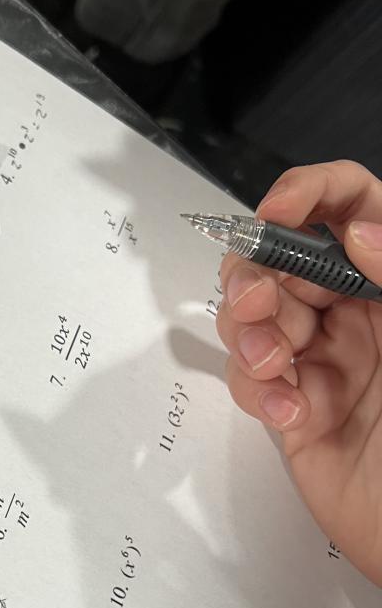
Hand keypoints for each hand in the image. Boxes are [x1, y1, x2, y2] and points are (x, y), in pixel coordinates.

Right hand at [216, 160, 381, 583]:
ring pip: (254, 317)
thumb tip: (358, 230)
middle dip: (255, 274)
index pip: (351, 206)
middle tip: (257, 303)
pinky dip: (256, 392)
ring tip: (275, 368)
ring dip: (248, 334)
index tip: (277, 213)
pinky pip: (251, 382)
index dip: (311, 195)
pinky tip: (289, 412)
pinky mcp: (294, 410)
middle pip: (283, 258)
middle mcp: (359, 313)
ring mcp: (324, 361)